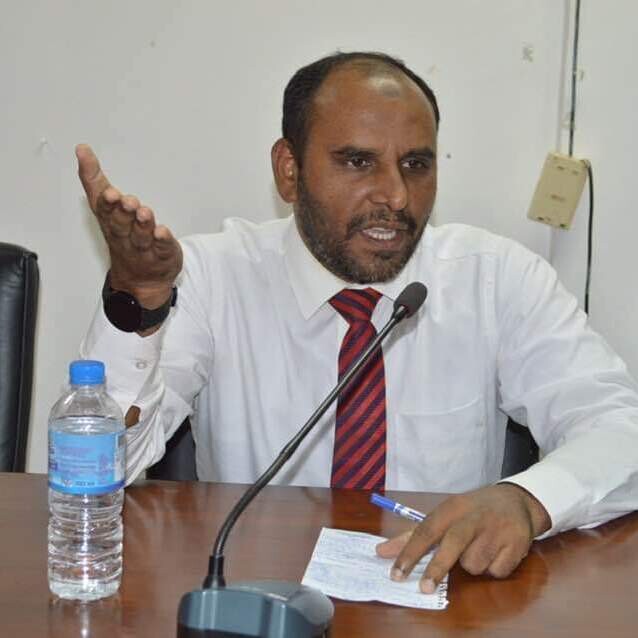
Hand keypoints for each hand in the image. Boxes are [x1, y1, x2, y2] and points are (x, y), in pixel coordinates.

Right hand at [76, 144, 182, 307]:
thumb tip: (82, 149)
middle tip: (127, 202)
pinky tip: (163, 232)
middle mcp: (126, 237)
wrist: (140, 280)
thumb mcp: (106, 208)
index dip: (107, 203)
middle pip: (122, 225)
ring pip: (142, 237)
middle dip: (123, 213)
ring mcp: (145, 248)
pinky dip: (162, 241)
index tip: (110, 193)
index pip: (105, 211)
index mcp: (110, 223)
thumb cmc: (123, 238)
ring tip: (144, 213)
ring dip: (143, 225)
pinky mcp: (163, 255)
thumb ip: (95, 180)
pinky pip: (162, 249)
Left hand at [375, 483, 550, 592]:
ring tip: (479, 548)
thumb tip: (381, 552)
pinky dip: (493, 568)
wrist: (516, 501)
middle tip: (424, 588)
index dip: (410, 553)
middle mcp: (473, 517)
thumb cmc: (471, 511)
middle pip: (452, 543)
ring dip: (472, 564)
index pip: (426, 530)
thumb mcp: (444, 515)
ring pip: (474, 564)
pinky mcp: (516, 544)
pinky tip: (497, 552)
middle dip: (437, 567)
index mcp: (451, 508)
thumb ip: (413, 535)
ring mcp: (496, 529)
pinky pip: (496, 571)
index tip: (396, 574)